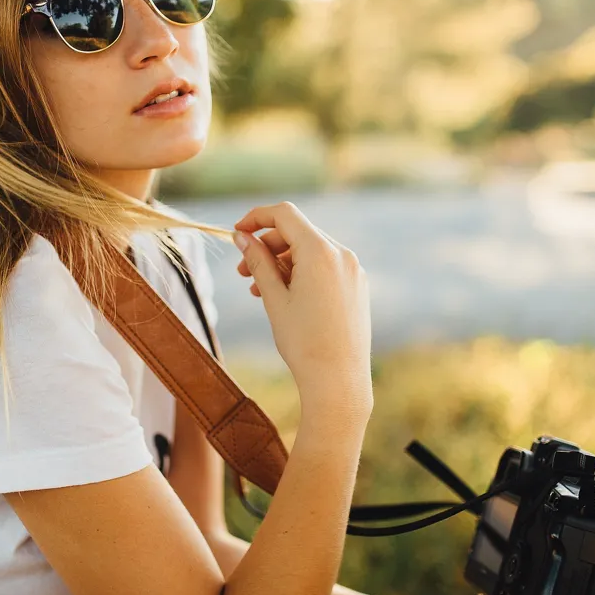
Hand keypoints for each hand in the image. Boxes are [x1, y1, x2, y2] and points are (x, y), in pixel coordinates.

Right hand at [231, 202, 370, 411]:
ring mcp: (352, 270)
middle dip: (267, 246)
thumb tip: (242, 237)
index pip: (285, 215)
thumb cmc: (304, 342)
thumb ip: (258, 261)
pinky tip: (285, 296)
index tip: (237, 232)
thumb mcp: (273, 298)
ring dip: (282, 263)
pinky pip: (325, 267)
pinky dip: (302, 273)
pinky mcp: (356, 286)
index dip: (256, 218)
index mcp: (320, 252)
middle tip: (242, 272)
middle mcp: (341, 254)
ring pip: (310, 251)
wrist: (338, 380)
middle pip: (297, 232)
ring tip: (259, 290)